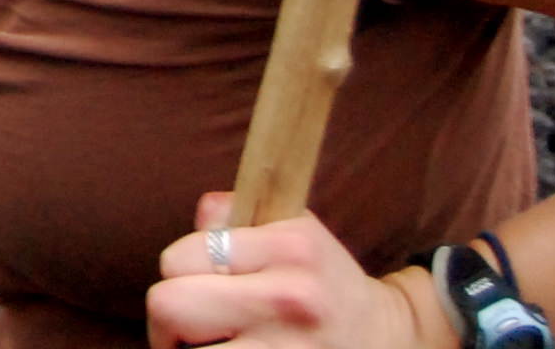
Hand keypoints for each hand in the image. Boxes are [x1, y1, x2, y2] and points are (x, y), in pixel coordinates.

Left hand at [148, 194, 452, 348]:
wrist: (388, 336)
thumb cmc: (321, 281)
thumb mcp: (291, 229)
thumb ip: (234, 217)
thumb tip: (198, 224)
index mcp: (289, 248)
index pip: (178, 259)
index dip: (179, 272)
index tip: (199, 282)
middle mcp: (290, 299)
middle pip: (167, 307)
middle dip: (172, 319)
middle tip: (198, 324)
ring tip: (221, 343)